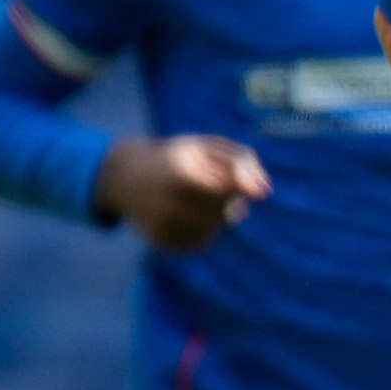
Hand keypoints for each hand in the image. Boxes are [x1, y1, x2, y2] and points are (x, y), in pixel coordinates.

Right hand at [94, 133, 268, 251]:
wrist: (125, 178)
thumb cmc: (177, 158)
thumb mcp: (208, 146)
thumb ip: (243, 161)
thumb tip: (265, 192)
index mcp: (180, 173)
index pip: (230, 188)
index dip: (238, 183)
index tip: (230, 177)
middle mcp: (168, 203)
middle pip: (226, 210)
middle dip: (226, 198)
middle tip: (205, 183)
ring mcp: (163, 227)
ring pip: (216, 227)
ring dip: (216, 214)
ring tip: (192, 198)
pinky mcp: (162, 243)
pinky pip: (201, 240)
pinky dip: (202, 228)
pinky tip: (183, 213)